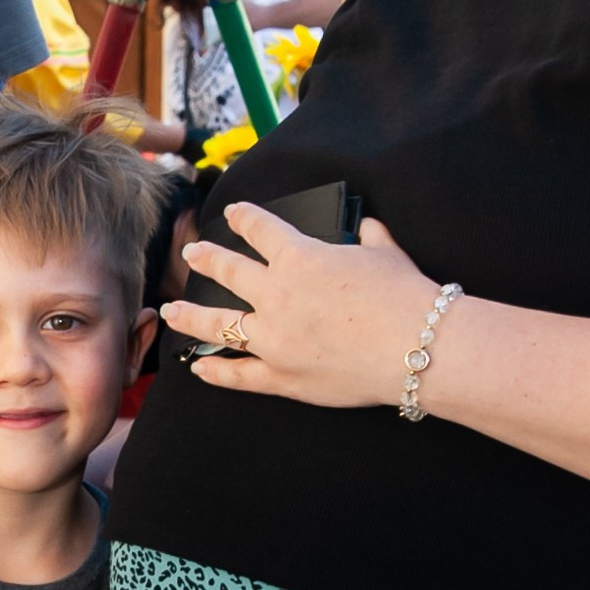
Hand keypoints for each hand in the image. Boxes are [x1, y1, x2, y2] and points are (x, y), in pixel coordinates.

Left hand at [158, 206, 437, 410]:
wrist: (417, 346)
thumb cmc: (404, 296)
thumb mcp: (386, 254)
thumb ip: (369, 236)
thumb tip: (367, 226)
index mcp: (299, 258)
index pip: (261, 230)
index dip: (244, 218)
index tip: (233, 212)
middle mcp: (276, 295)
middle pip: (228, 271)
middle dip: (207, 258)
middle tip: (192, 253)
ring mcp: (273, 338)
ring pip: (217, 325)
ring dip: (191, 315)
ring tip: (172, 310)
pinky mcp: (281, 376)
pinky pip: (238, 376)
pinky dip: (215, 373)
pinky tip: (199, 369)